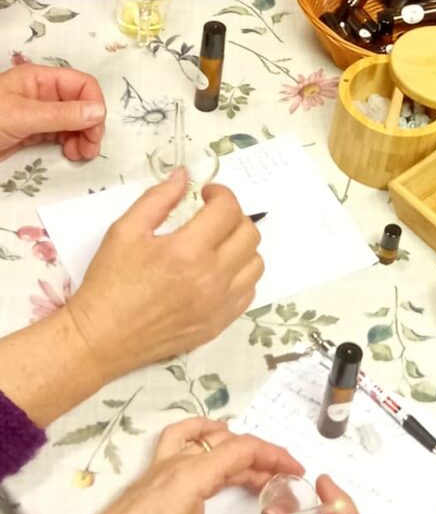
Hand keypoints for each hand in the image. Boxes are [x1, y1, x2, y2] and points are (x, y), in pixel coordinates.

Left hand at [0, 63, 104, 160]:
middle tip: (90, 149)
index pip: (80, 84)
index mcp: (39, 80)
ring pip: (73, 122)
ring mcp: (38, 114)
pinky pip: (61, 135)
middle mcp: (42, 94)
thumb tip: (100, 111)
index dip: (94, 105)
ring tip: (81, 155)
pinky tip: (71, 154)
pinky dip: (71, 144)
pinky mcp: (33, 132)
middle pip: (81, 105)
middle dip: (90, 126)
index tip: (95, 130)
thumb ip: (61, 115)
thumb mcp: (22, 116)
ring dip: (83, 138)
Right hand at [66, 168, 263, 379]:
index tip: (206, 195)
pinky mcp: (220, 322)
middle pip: (250, 234)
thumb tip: (184, 176)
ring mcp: (220, 303)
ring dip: (241, 246)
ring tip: (218, 244)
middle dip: (234, 217)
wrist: (102, 337)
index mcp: (188, 251)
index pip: (228, 210)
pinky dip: (240, 275)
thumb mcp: (125, 231)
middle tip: (213, 217)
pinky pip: (249, 291)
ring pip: (256, 263)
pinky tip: (218, 271)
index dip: (221, 194)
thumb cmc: (110, 283)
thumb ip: (159, 198)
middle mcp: (212, 278)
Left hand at [68, 421, 303, 513]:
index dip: (276, 456)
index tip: (297, 472)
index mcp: (192, 476)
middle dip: (263, 457)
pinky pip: (182, 440)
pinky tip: (213, 447)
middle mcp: (179, 462)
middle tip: (285, 480)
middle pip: (231, 443)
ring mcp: (164, 466)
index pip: (244, 450)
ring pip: (210, 441)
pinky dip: (204, 435)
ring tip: (257, 471)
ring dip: (238, 449)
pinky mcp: (154, 476)